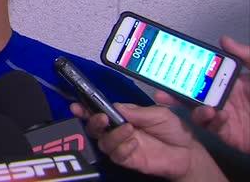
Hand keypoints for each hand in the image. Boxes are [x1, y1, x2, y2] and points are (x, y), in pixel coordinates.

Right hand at [71, 103, 226, 180]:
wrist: (188, 151)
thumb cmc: (173, 129)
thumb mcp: (157, 113)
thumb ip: (136, 111)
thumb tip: (114, 106)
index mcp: (122, 117)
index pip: (99, 112)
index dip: (86, 109)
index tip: (77, 105)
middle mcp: (117, 131)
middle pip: (95, 128)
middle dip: (93, 122)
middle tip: (101, 117)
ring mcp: (122, 146)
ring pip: (104, 142)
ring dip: (113, 134)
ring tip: (129, 129)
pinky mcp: (128, 160)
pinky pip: (116, 155)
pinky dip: (123, 147)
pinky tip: (134, 143)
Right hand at [155, 35, 249, 152]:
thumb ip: (245, 56)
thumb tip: (224, 40)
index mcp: (233, 82)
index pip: (204, 72)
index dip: (186, 67)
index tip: (169, 61)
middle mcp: (225, 97)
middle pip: (193, 91)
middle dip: (173, 87)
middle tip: (158, 83)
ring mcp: (224, 115)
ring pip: (196, 108)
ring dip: (185, 104)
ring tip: (177, 99)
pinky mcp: (226, 133)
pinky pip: (210, 125)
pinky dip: (208, 119)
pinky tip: (213, 113)